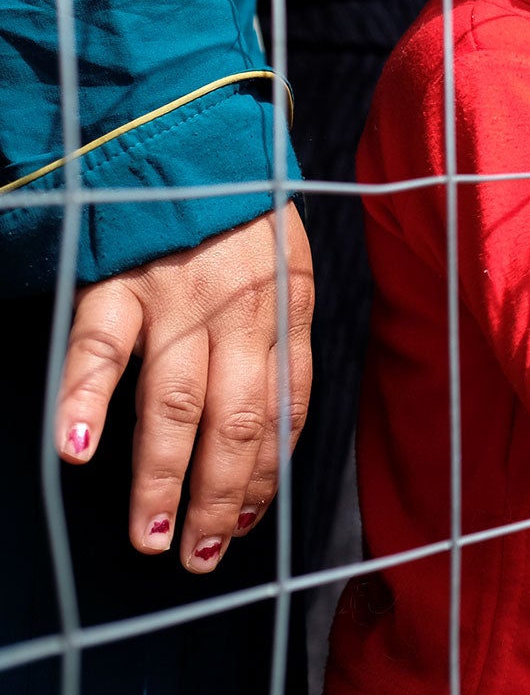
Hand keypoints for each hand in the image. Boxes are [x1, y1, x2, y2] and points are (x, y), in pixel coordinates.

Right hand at [55, 206, 313, 571]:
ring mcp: (174, 297)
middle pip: (233, 420)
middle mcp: (236, 310)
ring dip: (161, 475)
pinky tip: (75, 449)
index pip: (284, 410)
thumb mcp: (289, 272)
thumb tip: (274, 431)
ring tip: (150, 534)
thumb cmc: (245, 217)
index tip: (245, 522)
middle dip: (217, 496)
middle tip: (197, 556)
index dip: (265, 473)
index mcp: (286, 309)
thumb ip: (281, 343)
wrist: (197, 139)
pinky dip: (83, 397)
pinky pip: (97, 344)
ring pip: (171, 400)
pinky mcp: (116, 280)